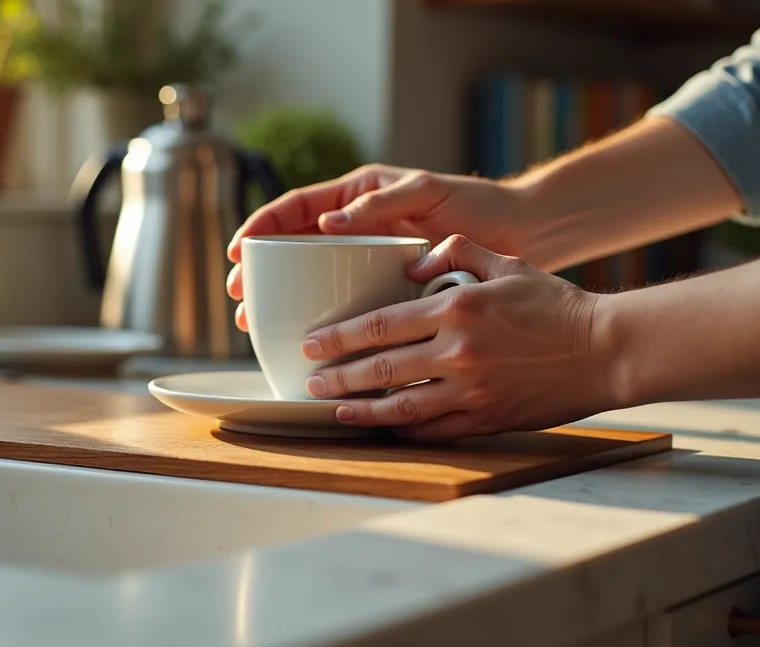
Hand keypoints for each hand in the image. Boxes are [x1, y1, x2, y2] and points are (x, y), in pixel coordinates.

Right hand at [226, 164, 531, 330]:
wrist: (522, 235)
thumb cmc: (477, 205)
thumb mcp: (426, 192)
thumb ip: (379, 202)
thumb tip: (327, 222)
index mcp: (358, 196)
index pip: (295, 207)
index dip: (261, 226)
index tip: (237, 249)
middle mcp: (357, 226)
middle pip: (292, 247)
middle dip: (259, 271)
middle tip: (238, 298)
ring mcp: (369, 258)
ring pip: (311, 278)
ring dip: (280, 300)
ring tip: (255, 325)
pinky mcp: (386, 287)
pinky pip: (342, 301)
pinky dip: (320, 319)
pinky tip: (305, 340)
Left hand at [300, 235, 610, 441]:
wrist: (606, 350)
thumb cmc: (555, 303)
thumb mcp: (506, 262)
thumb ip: (454, 253)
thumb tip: (409, 267)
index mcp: (457, 308)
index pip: (379, 325)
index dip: (339, 338)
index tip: (312, 343)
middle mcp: (458, 352)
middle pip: (379, 369)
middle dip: (338, 376)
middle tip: (310, 380)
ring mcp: (471, 391)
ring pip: (400, 406)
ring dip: (361, 409)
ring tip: (334, 408)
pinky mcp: (486, 418)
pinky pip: (432, 429)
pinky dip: (402, 429)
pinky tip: (382, 426)